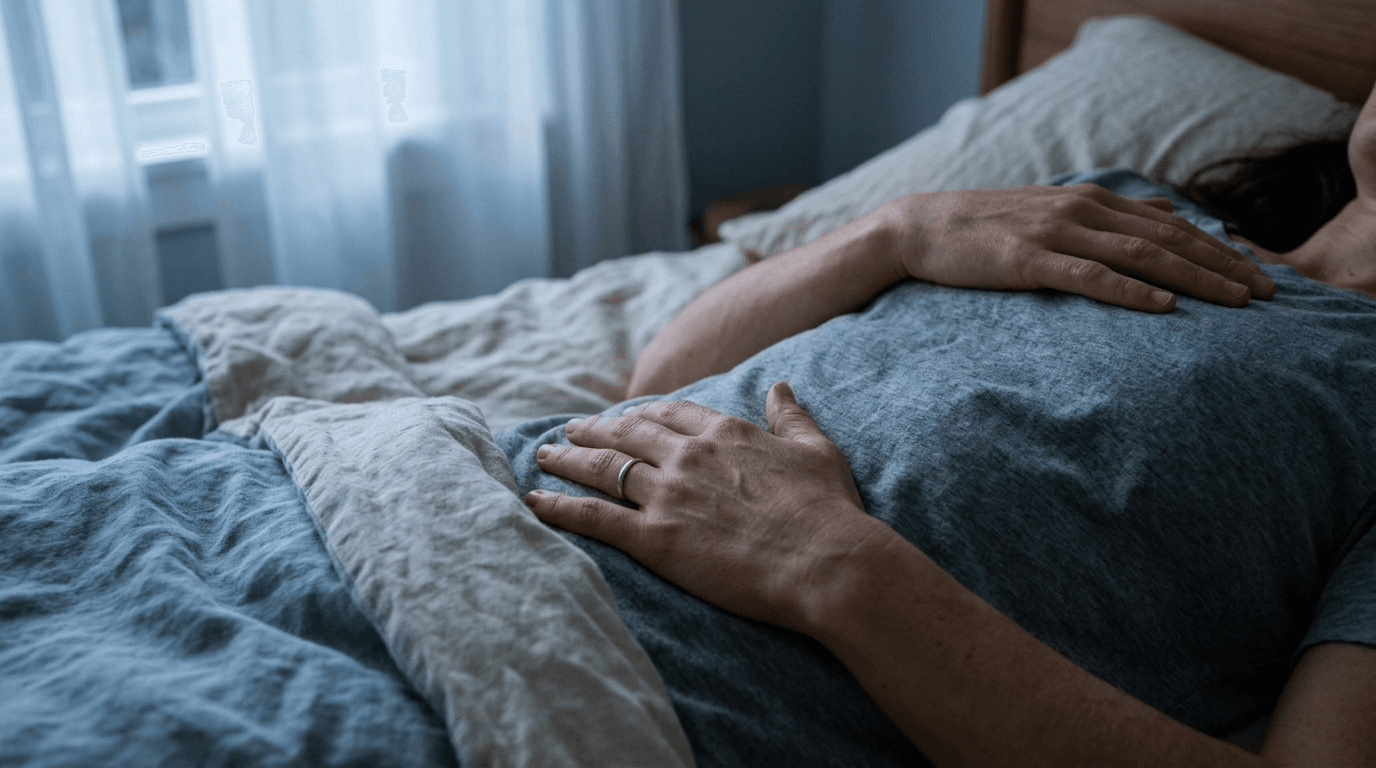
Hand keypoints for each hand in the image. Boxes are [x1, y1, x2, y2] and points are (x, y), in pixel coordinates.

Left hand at [524, 382, 886, 634]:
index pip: (671, 413)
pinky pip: (594, 516)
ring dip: (569, 460)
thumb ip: (791, 417)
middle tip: (570, 428)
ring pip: (604, 468)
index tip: (625, 416)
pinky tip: (535, 501)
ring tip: (546, 455)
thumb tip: (781, 387)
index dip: (643, 414)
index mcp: (725, 433)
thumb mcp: (816, 450)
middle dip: (594, 429)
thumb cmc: (828, 510)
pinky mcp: (655, 538)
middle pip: (628, 434)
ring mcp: (668, 495)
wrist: (825, 561)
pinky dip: (560, 506)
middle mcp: (689, 456)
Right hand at [876, 183, 1276, 311]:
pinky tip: (1163, 306)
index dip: (1219, 249)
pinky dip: (1131, 291)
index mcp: (1091, 201)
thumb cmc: (985, 227)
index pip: (1171, 225)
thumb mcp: (1054, 209)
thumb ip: (1111, 211)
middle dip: (1223, 266)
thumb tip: (1168, 211)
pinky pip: (1090, 276)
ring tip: (1235, 301)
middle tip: (1266, 294)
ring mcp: (1056, 233)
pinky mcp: (1030, 259)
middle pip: (1169, 239)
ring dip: (1194, 279)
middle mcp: (1082, 210)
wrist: (920, 228)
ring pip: (1141, 255)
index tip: (1258, 274)